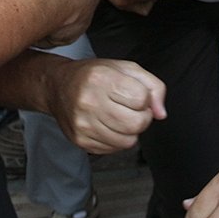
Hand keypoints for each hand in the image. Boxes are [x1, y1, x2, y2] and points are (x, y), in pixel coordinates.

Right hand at [47, 58, 165, 153]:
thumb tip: (160, 113)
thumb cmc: (94, 76)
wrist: (58, 87)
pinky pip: (114, 149)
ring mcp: (83, 125)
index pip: (141, 99)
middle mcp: (89, 102)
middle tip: (131, 109)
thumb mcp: (126, 68)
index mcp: (101, 79)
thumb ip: (153, 86)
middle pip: (136, 124)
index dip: (144, 98)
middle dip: (142, 118)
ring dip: (130, 131)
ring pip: (127, 141)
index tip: (135, 95)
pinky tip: (108, 125)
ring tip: (119, 117)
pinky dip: (118, 139)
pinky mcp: (81, 141)